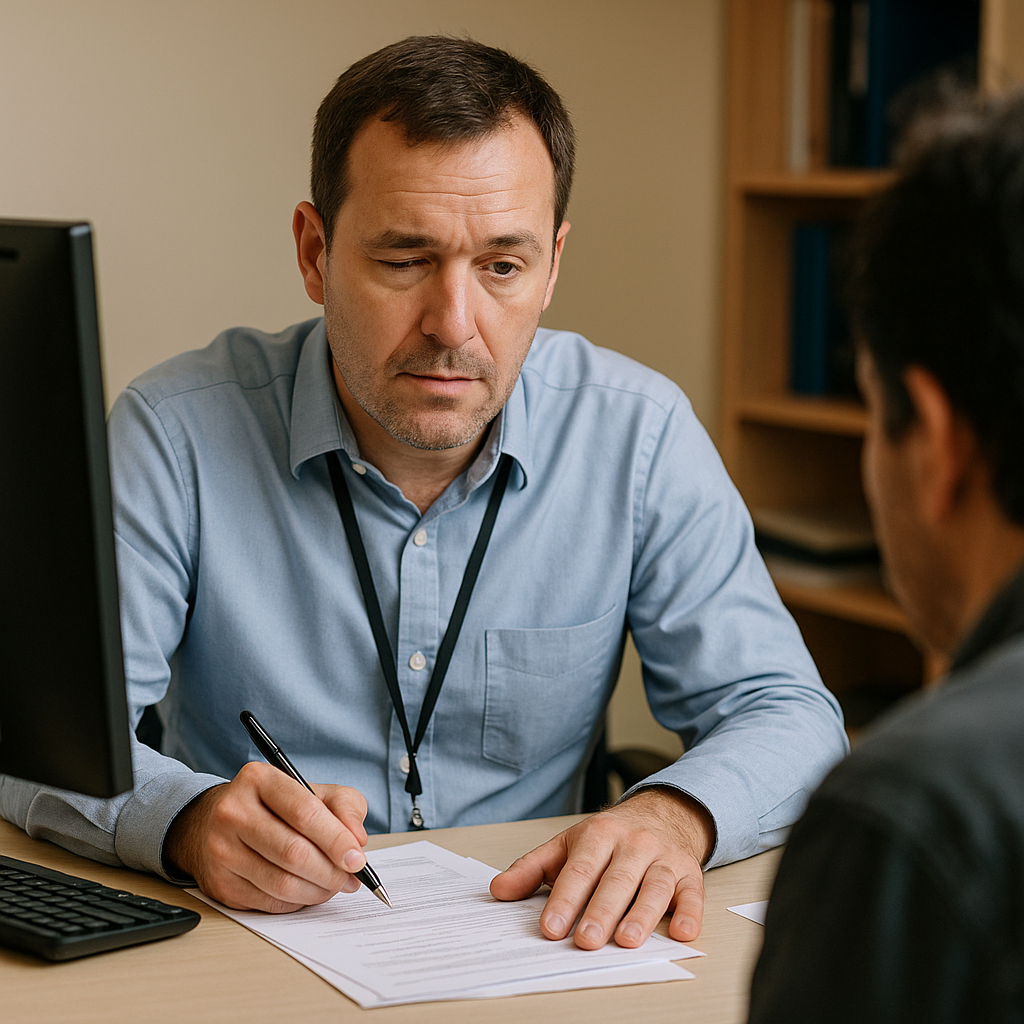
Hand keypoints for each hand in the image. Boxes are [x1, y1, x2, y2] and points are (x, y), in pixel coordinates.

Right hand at [163, 760, 369, 911]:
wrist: (218, 823)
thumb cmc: (276, 806)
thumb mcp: (315, 791)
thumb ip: (345, 806)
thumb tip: (357, 840)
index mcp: (259, 779)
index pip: (304, 813)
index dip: (336, 840)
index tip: (358, 859)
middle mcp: (233, 812)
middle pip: (293, 852)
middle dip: (331, 871)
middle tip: (351, 878)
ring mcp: (222, 850)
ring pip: (282, 883)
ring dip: (318, 891)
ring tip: (334, 885)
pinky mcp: (220, 883)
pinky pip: (269, 902)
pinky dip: (297, 902)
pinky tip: (308, 891)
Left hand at [489, 787, 714, 948]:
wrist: (662, 813)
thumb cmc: (609, 837)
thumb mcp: (567, 845)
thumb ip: (532, 868)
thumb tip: (498, 890)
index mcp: (599, 835)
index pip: (579, 870)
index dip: (564, 900)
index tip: (550, 927)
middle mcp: (633, 845)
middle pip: (616, 880)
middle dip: (600, 911)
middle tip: (585, 940)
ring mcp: (663, 859)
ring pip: (653, 887)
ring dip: (641, 914)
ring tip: (626, 940)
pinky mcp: (689, 874)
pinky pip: (692, 894)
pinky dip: (689, 913)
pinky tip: (682, 932)